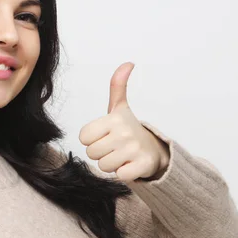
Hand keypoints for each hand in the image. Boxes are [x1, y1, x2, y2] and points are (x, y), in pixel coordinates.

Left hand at [78, 62, 169, 182]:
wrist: (154, 149)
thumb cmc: (128, 128)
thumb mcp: (119, 107)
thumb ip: (117, 85)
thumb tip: (128, 62)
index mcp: (114, 118)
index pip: (84, 137)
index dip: (92, 139)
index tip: (104, 135)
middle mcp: (124, 132)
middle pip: (92, 153)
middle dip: (101, 153)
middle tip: (113, 147)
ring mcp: (134, 149)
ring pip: (103, 166)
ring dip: (111, 164)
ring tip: (121, 155)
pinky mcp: (142, 166)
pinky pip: (119, 175)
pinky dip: (123, 173)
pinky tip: (130, 164)